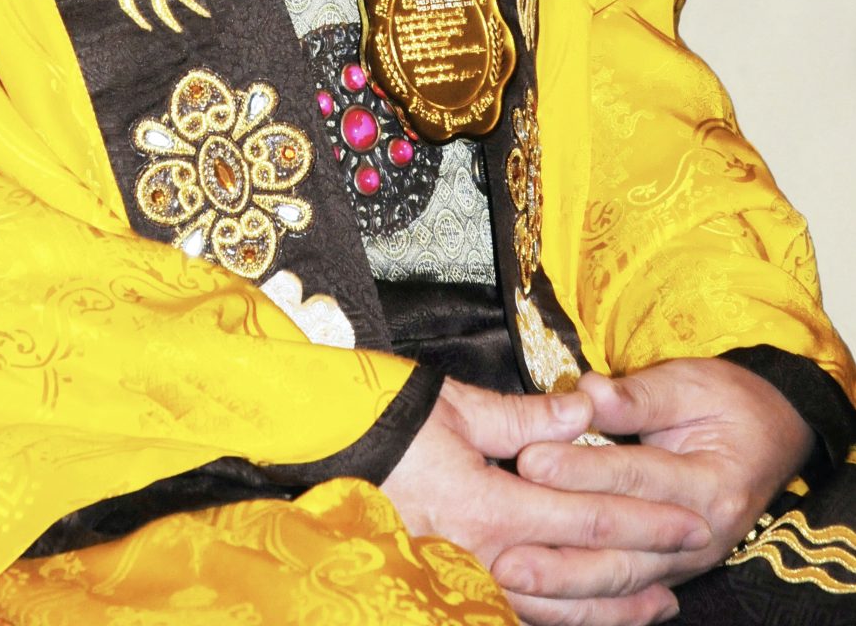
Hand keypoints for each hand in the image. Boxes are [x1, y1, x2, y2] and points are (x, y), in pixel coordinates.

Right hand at [382, 378, 709, 625]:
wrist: (315, 445)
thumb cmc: (385, 416)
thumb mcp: (458, 404)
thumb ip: (528, 417)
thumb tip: (586, 411)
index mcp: (489, 506)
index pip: (587, 519)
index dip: (644, 519)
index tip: (690, 515)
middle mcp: (481, 556)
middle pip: (581, 574)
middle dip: (643, 566)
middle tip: (692, 557)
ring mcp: (462, 579)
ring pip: (553, 608)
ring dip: (610, 607)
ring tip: (656, 603)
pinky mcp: (447, 585)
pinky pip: (517, 613)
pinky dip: (561, 617)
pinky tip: (588, 614)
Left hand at [494, 357, 813, 622]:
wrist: (771, 435)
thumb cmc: (725, 401)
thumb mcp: (689, 383)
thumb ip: (638, 394)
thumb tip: (586, 391)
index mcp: (709, 483)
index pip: (636, 477)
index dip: (581, 469)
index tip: (529, 460)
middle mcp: (700, 535)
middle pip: (625, 551)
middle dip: (561, 556)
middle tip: (505, 553)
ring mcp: (685, 562)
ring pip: (620, 582)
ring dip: (563, 586)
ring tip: (511, 579)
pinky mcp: (667, 570)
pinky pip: (621, 594)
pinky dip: (582, 602)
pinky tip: (540, 603)